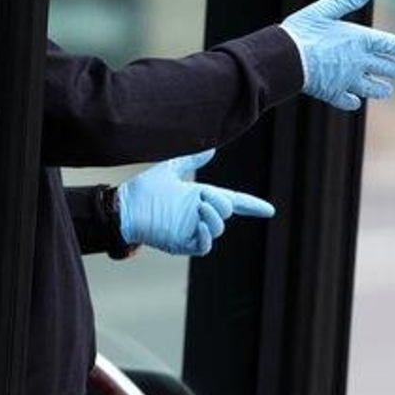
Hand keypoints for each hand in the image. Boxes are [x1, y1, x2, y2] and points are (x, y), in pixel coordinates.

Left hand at [116, 150, 274, 256]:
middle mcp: (199, 214)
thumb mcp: (170, 169)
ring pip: (217, 228)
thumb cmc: (144, 190)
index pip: (232, 202)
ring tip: (198, 207)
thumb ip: (190, 160)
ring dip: (213, 217)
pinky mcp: (181, 243)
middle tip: (203, 197)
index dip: (251, 205)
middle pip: (226, 211)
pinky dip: (205, 236)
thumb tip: (212, 148)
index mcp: (200, 197)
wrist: (125, 206)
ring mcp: (191, 230)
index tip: (269, 210)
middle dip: (221, 202)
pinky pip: (202, 245)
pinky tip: (200, 225)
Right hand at [279, 0, 394, 110]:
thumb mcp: (325, 9)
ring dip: (381, 89)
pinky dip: (353, 101)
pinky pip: (347, 100)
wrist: (286, 58)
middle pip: (385, 67)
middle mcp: (358, 62)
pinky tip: (355, 101)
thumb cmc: (303, 30)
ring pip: (371, 88)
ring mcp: (347, 80)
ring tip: (388, 90)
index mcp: (358, 39)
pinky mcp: (333, 93)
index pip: (388, 44)